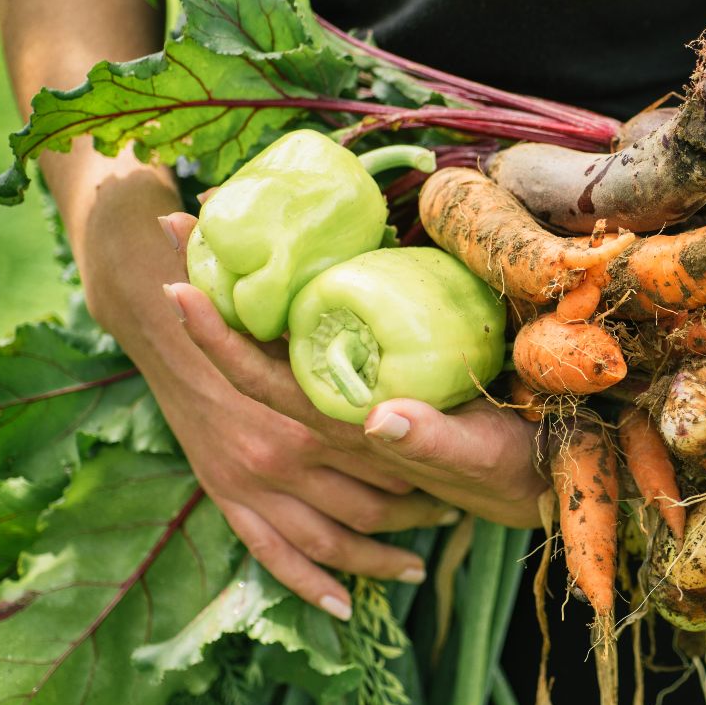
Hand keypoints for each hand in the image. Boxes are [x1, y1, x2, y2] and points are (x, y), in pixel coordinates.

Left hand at [159, 213, 546, 520]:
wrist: (531, 481)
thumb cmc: (505, 468)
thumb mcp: (476, 455)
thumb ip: (430, 441)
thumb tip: (378, 418)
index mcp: (343, 425)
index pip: (263, 378)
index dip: (217, 336)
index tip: (177, 285)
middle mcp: (332, 408)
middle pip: (252, 348)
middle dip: (210, 288)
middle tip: (174, 222)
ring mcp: (351, 392)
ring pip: (275, 340)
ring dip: (235, 288)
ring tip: (205, 231)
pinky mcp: (377, 380)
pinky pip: (314, 340)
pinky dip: (284, 300)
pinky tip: (275, 265)